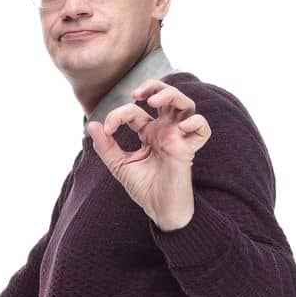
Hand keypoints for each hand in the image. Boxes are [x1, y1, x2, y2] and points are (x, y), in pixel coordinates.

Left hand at [86, 78, 211, 230]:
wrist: (158, 210)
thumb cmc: (144, 189)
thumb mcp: (119, 166)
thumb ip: (106, 147)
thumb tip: (92, 124)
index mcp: (149, 132)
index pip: (135, 112)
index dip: (119, 115)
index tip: (108, 129)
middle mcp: (165, 131)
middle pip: (168, 96)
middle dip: (154, 86)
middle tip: (138, 93)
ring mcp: (178, 138)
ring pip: (186, 105)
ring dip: (172, 95)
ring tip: (154, 101)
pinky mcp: (188, 150)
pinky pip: (202, 129)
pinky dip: (195, 123)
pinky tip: (180, 128)